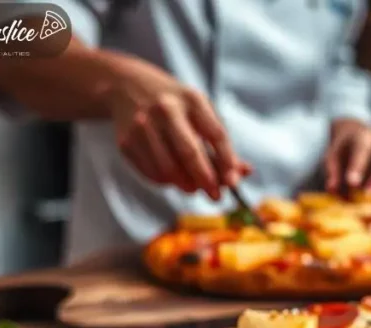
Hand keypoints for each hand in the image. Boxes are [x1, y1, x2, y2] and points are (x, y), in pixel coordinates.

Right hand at [102, 56, 249, 198]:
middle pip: (190, 152)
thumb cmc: (176, 105)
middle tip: (217, 196)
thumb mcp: (201, 112)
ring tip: (194, 187)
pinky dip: (167, 182)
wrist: (127, 87)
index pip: (216, 134)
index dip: (227, 161)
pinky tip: (172, 176)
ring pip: (169, 169)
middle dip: (206, 179)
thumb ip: (221, 143)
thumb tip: (243, 173)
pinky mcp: (127, 141)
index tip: (233, 181)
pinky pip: (152, 173)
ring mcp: (143, 125)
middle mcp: (166, 109)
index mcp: (191, 99)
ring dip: (186, 185)